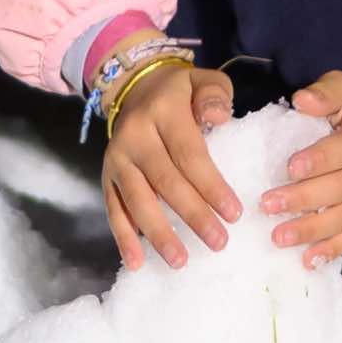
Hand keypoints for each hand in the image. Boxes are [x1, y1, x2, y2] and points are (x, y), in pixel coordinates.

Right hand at [100, 51, 240, 270]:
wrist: (135, 86)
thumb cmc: (181, 92)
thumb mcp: (203, 80)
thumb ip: (215, 95)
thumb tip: (218, 118)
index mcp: (163, 111)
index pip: (188, 153)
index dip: (210, 185)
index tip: (234, 214)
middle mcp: (135, 135)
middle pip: (164, 180)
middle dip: (192, 214)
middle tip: (219, 242)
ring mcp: (117, 157)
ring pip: (137, 200)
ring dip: (158, 233)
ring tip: (180, 261)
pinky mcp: (107, 176)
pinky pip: (113, 209)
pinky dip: (123, 237)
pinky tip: (136, 262)